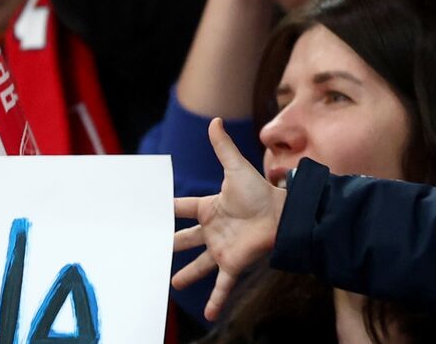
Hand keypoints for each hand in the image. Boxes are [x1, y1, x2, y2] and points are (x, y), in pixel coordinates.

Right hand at [172, 119, 286, 319]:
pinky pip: (221, 286)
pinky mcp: (233, 264)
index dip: (169, 209)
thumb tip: (215, 120)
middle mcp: (214, 230)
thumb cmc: (260, 191)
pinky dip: (215, 300)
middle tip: (152, 251)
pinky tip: (208, 315)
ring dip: (188, 275)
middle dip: (171, 245)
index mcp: (211, 208)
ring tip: (171, 284)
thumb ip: (223, 148)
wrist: (284, 214)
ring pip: (199, 265)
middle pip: (186, 239)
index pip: (183, 208)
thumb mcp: (236, 169)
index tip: (151, 210)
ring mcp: (222, 249)